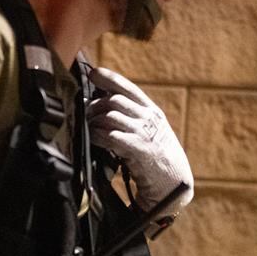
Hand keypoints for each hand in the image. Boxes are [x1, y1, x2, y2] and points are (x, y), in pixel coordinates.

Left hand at [87, 64, 193, 210]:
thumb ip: (130, 118)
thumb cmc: (155, 156)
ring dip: (94, 121)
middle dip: (95, 105)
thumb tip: (102, 106)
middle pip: (114, 100)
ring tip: (86, 128)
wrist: (173, 182)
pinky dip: (98, 136)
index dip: (110, 78)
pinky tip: (91, 138)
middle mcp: (149, 118)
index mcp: (151, 111)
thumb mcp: (147, 131)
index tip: (93, 73)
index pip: (129, 88)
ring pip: (111, 116)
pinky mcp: (140, 149)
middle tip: (83, 113)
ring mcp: (145, 133)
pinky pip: (112, 136)